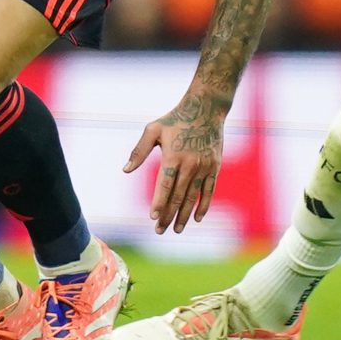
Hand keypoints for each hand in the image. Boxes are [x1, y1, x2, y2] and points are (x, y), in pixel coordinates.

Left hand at [123, 99, 223, 233]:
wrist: (206, 109)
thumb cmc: (175, 119)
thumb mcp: (153, 130)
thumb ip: (139, 151)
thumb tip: (125, 170)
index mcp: (173, 156)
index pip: (164, 185)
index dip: (158, 202)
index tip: (152, 217)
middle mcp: (190, 164)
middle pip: (178, 195)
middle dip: (168, 215)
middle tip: (159, 230)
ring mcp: (204, 167)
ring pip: (193, 197)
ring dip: (185, 215)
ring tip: (177, 229)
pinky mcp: (215, 167)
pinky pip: (209, 191)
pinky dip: (204, 205)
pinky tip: (197, 218)